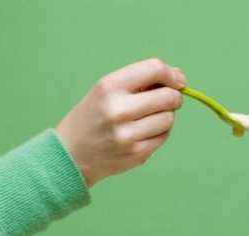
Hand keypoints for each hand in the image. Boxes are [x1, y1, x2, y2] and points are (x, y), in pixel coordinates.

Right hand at [56, 58, 186, 186]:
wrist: (70, 154)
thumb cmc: (94, 116)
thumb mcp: (106, 90)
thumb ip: (141, 81)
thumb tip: (179, 76)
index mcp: (109, 86)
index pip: (155, 69)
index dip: (172, 74)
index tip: (178, 80)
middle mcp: (118, 109)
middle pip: (169, 97)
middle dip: (174, 97)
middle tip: (167, 100)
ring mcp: (127, 134)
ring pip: (169, 118)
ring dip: (166, 116)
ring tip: (149, 117)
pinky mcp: (136, 153)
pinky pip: (164, 136)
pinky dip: (160, 132)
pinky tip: (144, 132)